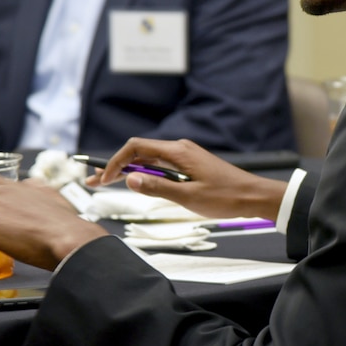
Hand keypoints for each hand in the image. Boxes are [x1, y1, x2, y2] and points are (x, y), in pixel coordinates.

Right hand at [88, 138, 287, 220]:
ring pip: (148, 160)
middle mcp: (179, 149)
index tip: (103, 179)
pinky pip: (161, 166)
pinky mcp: (189, 166)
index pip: (136, 148)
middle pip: (139, 152)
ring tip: (106, 184)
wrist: (253, 196)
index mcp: (178, 151)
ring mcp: (184, 157)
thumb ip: (158, 187)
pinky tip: (135, 184)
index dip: (115, 162)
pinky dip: (145, 174)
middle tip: (93, 181)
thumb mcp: (188, 196)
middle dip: (115, 166)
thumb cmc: (226, 197)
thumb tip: (130, 179)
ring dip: (128, 171)